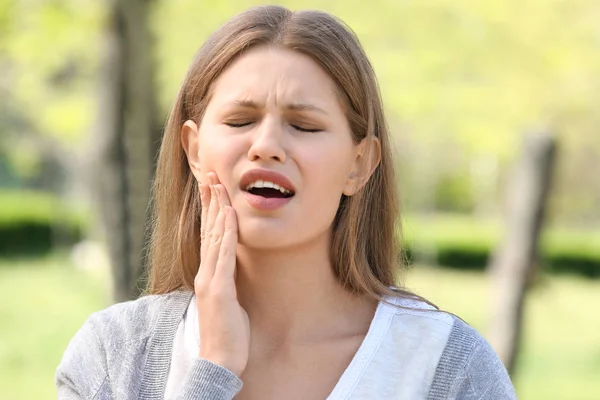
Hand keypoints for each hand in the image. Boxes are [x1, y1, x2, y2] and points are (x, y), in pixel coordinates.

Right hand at [195, 172, 249, 376]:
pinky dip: (226, 232)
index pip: (208, 236)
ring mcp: (210, 280)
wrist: (220, 360)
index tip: (212, 188)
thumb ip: (227, 282)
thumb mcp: (228, 301)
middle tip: (211, 174)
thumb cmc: (227, 334)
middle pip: (208, 229)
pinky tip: (229, 213)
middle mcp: (206, 273)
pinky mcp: (219, 289)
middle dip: (210, 200)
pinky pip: (224, 254)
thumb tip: (232, 268)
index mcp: (209, 274)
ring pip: (213, 236)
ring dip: (216, 208)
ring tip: (218, 183)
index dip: (210, 211)